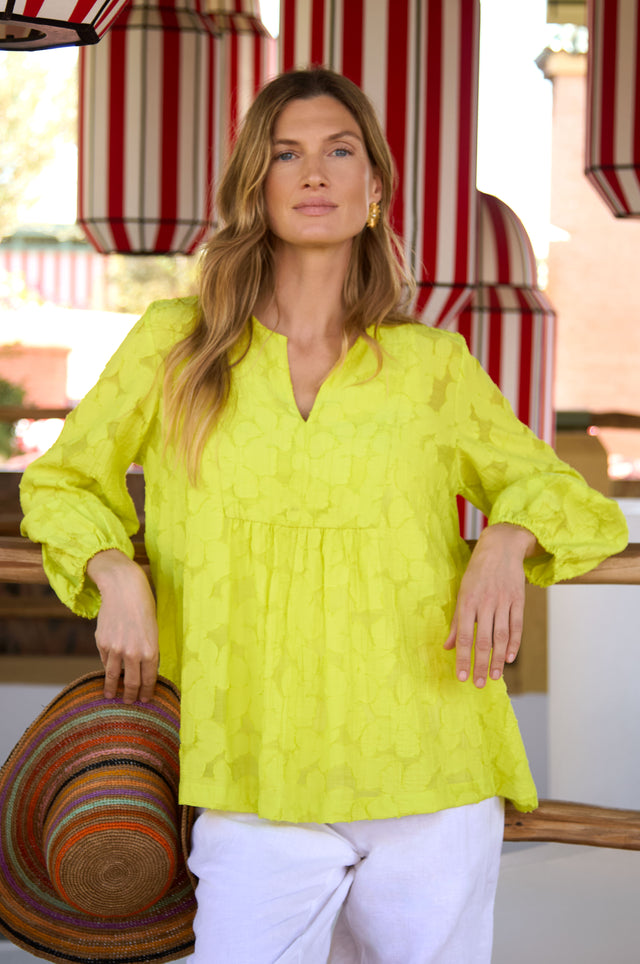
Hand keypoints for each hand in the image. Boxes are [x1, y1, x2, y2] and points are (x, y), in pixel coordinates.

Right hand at [87, 549, 158, 702]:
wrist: (123, 588)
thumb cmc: (143, 606)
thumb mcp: (153, 629)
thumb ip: (148, 650)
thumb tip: (144, 670)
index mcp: (151, 649)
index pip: (149, 679)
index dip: (148, 691)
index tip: (146, 699)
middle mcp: (133, 652)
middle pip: (132, 683)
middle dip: (132, 696)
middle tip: (131, 702)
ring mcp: (116, 649)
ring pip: (114, 676)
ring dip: (113, 689)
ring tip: (111, 696)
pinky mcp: (102, 643)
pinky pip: (104, 661)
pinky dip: (107, 668)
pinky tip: (108, 673)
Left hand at [443, 524, 537, 687]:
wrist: (501, 546)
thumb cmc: (477, 572)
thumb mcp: (462, 592)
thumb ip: (456, 621)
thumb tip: (447, 646)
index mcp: (467, 601)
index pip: (464, 636)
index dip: (462, 658)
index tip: (460, 676)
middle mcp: (486, 603)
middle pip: (483, 641)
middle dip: (480, 665)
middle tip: (479, 684)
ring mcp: (504, 601)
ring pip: (501, 636)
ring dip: (498, 660)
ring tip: (495, 677)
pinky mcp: (518, 600)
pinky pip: (517, 626)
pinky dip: (514, 643)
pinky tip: (509, 658)